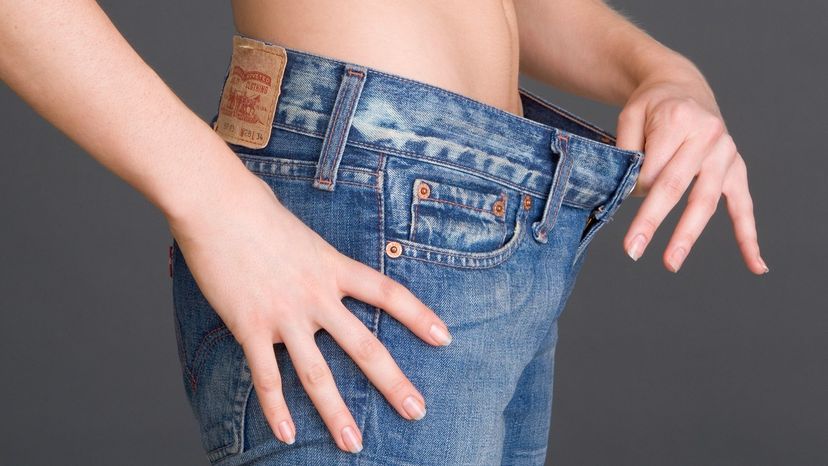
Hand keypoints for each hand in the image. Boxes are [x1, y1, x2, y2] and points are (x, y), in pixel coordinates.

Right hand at [168, 174, 451, 452]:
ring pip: (317, 374)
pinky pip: (266, 377)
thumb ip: (318, 260)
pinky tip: (287, 435)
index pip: (388, 294)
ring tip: (353, 443)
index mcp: (333, 268)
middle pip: (365, 347)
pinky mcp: (249, 326)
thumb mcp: (303, 234)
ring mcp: (284, 315)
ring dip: (336, 413)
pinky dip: (276, 409)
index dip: (419, 316)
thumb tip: (322, 269)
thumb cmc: (256, 210)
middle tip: (417, 411)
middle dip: (393, 383)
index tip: (445, 338)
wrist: (216, 204)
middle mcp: (316, 295)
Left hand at [615, 68, 768, 273]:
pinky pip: (744, 206)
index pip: (652, 167)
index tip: (620, 196)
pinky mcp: (737, 169)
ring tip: (670, 263)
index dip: (633, 187)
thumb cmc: (652, 105)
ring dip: (687, 235)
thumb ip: (627, 148)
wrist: (682, 86)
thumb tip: (631, 190)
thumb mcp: (629, 114)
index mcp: (679, 120)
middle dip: (652, 220)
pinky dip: (749, 237)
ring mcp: (726, 154)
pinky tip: (756, 265)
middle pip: (676, 186)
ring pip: (705, 201)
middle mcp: (708, 136)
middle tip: (631, 250)